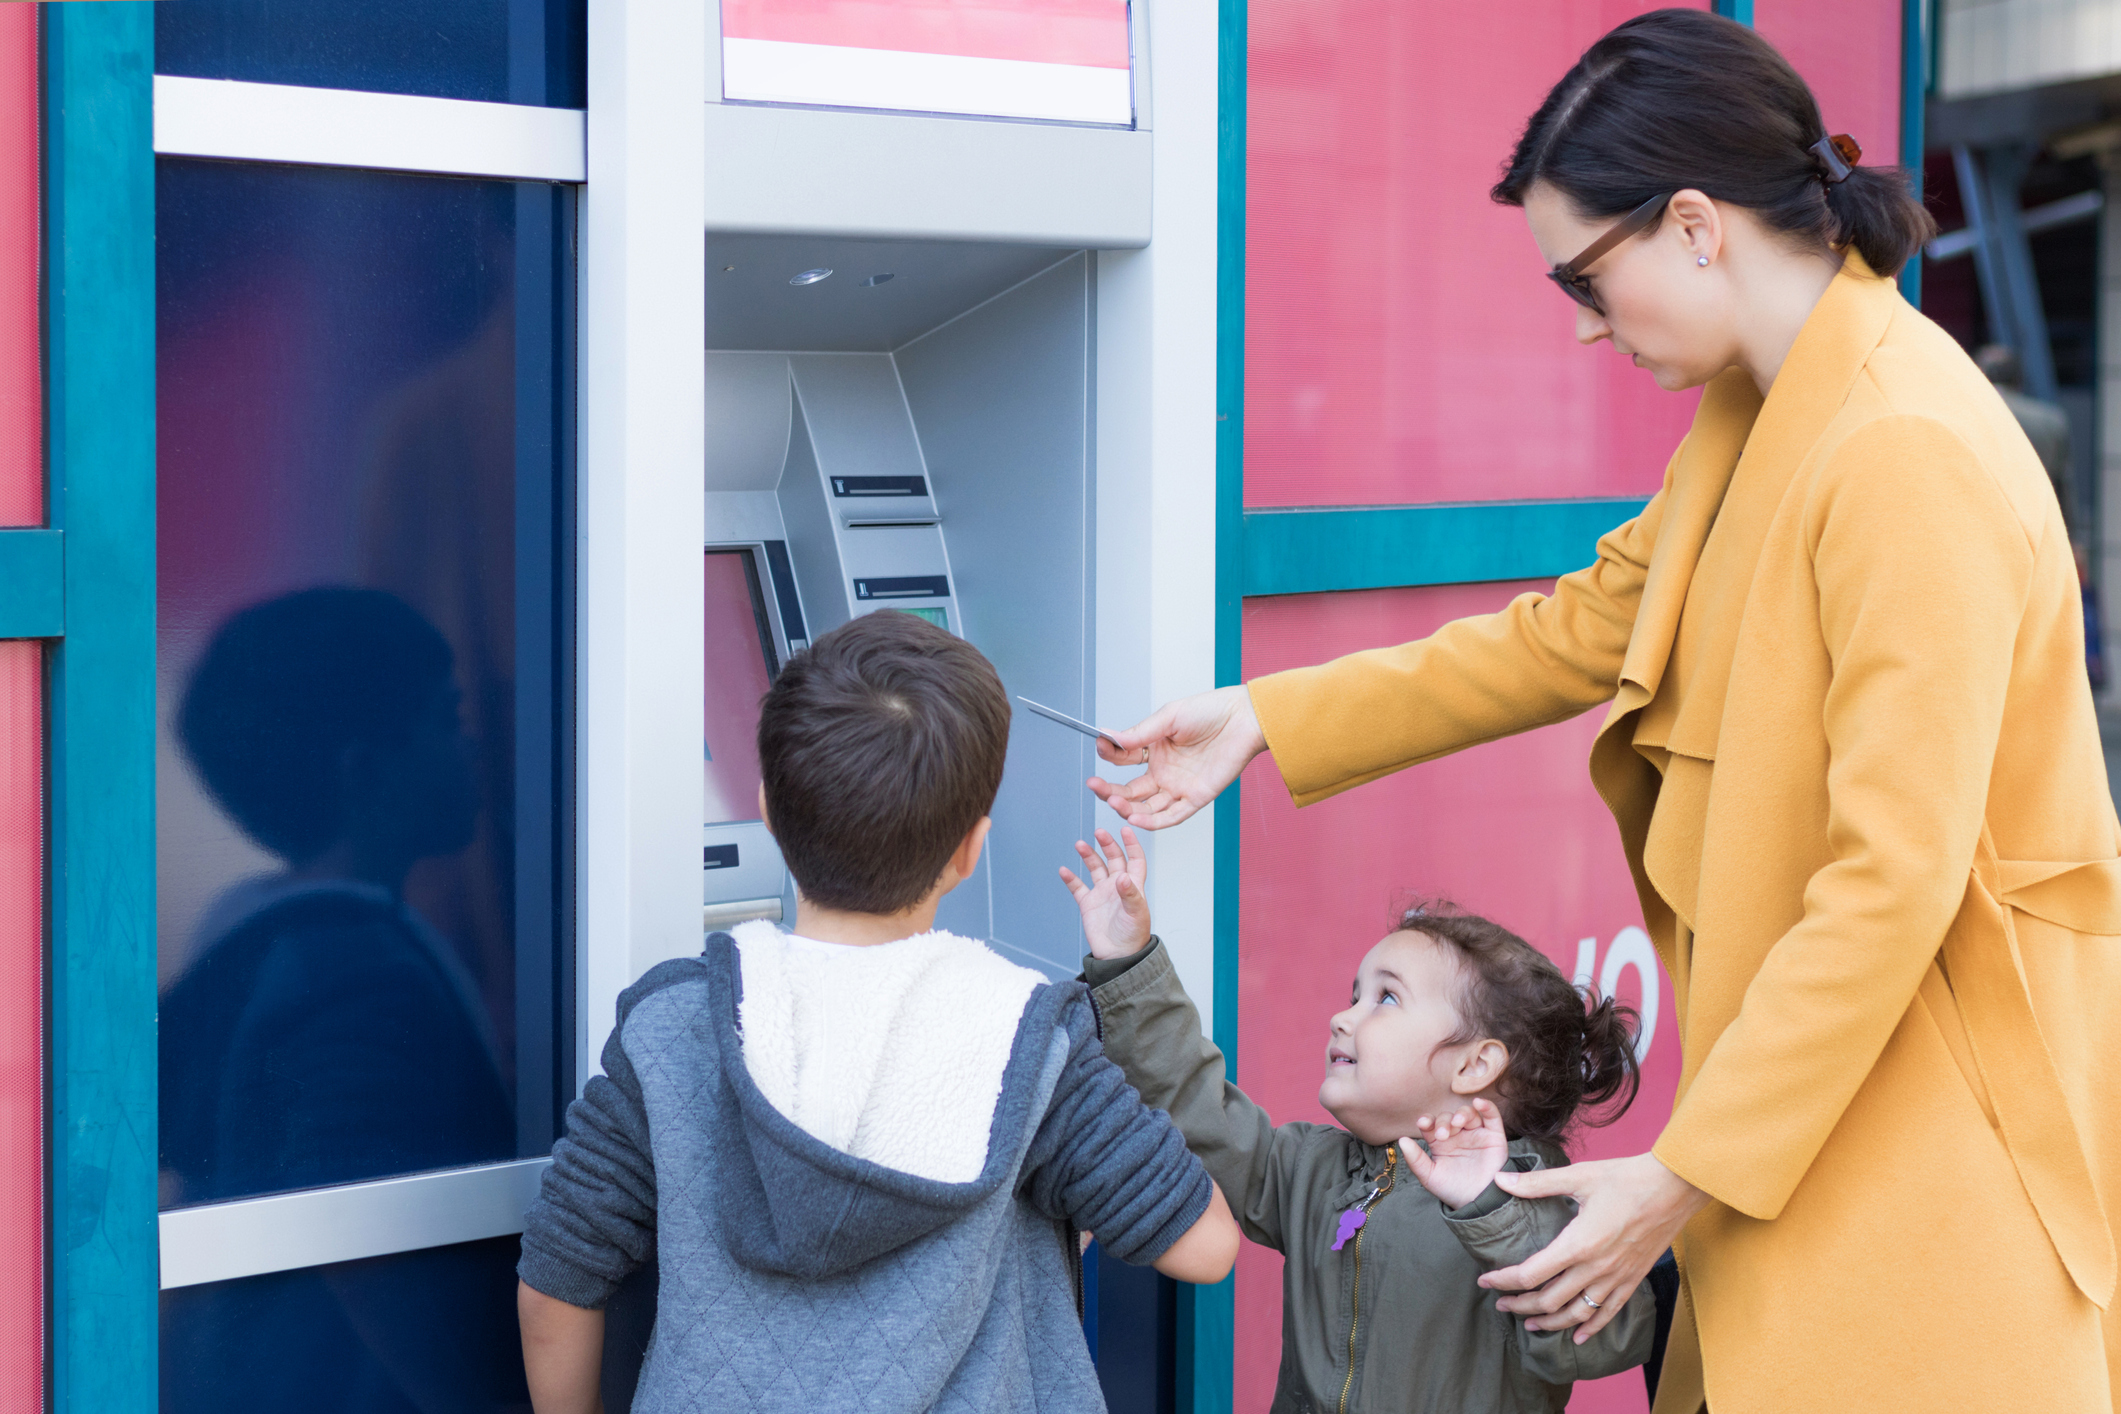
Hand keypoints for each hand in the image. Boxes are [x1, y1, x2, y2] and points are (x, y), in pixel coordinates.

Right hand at [1059, 827, 1151, 958]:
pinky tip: (1064, 870)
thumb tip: (1121, 877)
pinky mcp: (1088, 904)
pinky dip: (1070, 878)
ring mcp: (1102, 894)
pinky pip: (1078, 887)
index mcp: (1133, 885)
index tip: (1125, 829)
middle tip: (1099, 833)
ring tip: (1080, 845)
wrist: (1118, 956)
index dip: (1131, 844)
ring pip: (1094, 868)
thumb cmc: (1133, 936)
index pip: (1135, 859)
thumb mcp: (1136, 914)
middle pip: (1113, 859)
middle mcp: (1117, 886)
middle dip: (1107, 845)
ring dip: (1088, 856)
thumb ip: (1130, 894)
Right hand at [1087, 686, 1267, 830]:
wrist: (1243, 718)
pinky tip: (1136, 818)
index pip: (1124, 759)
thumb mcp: (1169, 717)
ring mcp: (1179, 787)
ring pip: (1147, 807)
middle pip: (1130, 790)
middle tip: (1095, 786)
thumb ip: (1140, 733)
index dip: (1111, 754)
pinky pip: (1172, 816)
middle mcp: (1164, 772)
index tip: (1101, 745)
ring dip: (1128, 808)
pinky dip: (1153, 821)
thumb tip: (1109, 738)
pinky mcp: (1196, 798)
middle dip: (1110, 791)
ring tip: (1113, 802)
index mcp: (1155, 750)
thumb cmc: (1210, 711)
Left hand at [1403, 1098, 1508, 1210]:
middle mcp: (1457, 1135)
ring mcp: (1475, 1134)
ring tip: (1457, 1123)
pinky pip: (1492, 1117)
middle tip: (1442, 1135)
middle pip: (1448, 1117)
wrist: (1478, 1203)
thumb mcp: (1429, 1176)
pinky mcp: (1494, 1136)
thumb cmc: (1452, 1190)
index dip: (1427, 1120)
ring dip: (1461, 1114)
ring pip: (1468, 1114)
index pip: (1432, 1124)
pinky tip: (1479, 1103)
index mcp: (1440, 1142)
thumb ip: (1416, 1159)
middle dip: (1444, 1122)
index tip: (1423, 1124)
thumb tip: (1401, 1140)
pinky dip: (1487, 1107)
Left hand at [1479, 1152, 1708, 1343]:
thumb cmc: (1627, 1178)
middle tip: (1501, 1304)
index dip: (1504, 1281)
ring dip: (1550, 1323)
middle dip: (1520, 1306)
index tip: (1486, 1281)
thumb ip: (1537, 1183)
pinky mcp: (1633, 1279)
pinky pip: (1609, 1313)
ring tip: (1529, 1323)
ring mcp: (1617, 1277)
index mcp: (1579, 1244)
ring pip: (1577, 1314)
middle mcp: (1596, 1268)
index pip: (1531, 1274)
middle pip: (1549, 1300)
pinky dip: (1591, 1327)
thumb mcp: (1579, 1175)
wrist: (1676, 1187)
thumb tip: (1500, 1179)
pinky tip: (1578, 1336)